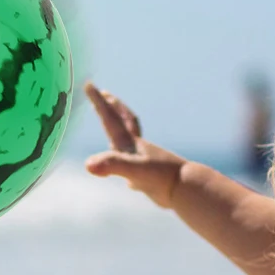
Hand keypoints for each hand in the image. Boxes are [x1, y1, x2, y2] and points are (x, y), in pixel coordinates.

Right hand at [83, 82, 184, 206]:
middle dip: (112, 107)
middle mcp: (136, 148)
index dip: (98, 101)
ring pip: (130, 140)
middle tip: (105, 94)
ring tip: (115, 126)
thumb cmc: (161, 178)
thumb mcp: (134, 171)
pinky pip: (136, 166)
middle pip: (123, 121)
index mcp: (129, 143)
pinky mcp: (149, 176)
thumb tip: (88, 165)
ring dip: (122, 129)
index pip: (110, 118)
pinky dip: (129, 165)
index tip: (88, 84)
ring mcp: (144, 161)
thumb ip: (111, 164)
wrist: (187, 189)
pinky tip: (129, 181)